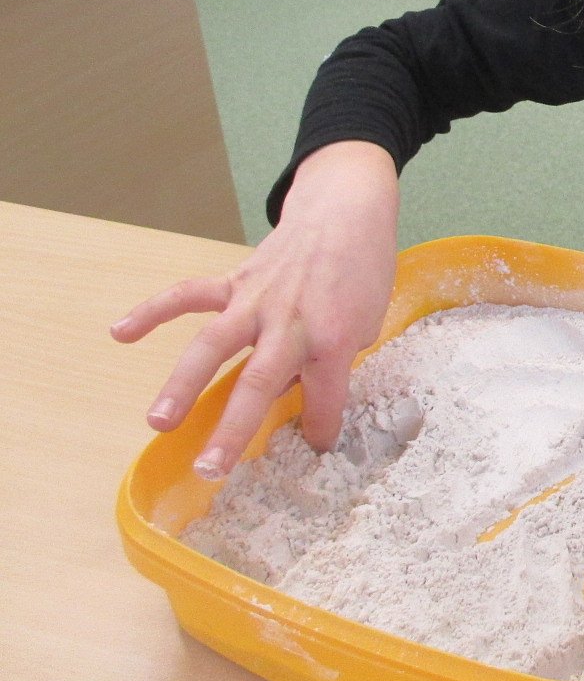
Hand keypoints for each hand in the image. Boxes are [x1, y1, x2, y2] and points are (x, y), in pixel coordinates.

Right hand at [110, 142, 399, 479]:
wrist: (346, 212)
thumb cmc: (361, 273)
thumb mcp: (365, 323)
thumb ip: (330, 361)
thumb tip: (294, 394)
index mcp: (333, 337)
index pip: (325, 396)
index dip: (321, 426)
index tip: (316, 447)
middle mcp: (291, 323)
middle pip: (259, 380)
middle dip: (234, 427)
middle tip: (209, 468)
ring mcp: (257, 301)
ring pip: (213, 344)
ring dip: (183, 384)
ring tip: (158, 421)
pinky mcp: (235, 281)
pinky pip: (189, 295)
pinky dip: (153, 311)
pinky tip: (120, 333)